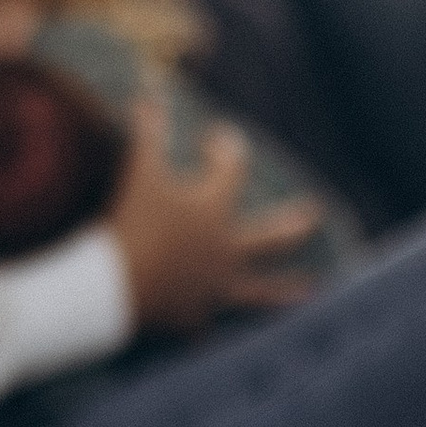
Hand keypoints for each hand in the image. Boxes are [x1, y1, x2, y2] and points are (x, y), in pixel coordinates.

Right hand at [108, 104, 322, 335]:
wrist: (111, 288)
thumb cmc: (129, 226)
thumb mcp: (138, 174)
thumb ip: (147, 133)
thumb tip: (149, 93)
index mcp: (213, 210)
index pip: (233, 169)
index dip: (227, 149)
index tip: (220, 139)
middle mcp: (225, 250)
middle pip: (270, 236)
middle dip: (292, 224)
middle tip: (313, 216)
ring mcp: (213, 287)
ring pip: (258, 289)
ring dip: (283, 289)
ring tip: (309, 289)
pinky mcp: (193, 320)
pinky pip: (206, 326)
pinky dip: (209, 327)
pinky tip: (220, 333)